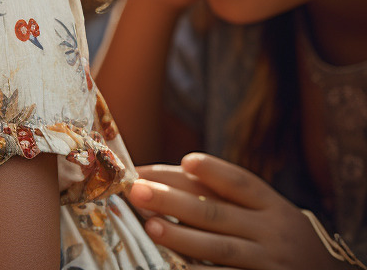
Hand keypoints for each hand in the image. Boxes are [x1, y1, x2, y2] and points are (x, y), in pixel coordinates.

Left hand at [127, 154, 344, 268]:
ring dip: (182, 237)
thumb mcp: (267, 214)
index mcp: (272, 206)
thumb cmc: (280, 239)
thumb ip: (226, 198)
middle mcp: (272, 231)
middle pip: (217, 211)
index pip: (240, 183)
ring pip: (221, 247)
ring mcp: (268, 262)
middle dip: (173, 200)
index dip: (213, 171)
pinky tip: (175, 266)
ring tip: (150, 227)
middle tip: (138, 190)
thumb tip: (162, 180)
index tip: (186, 160)